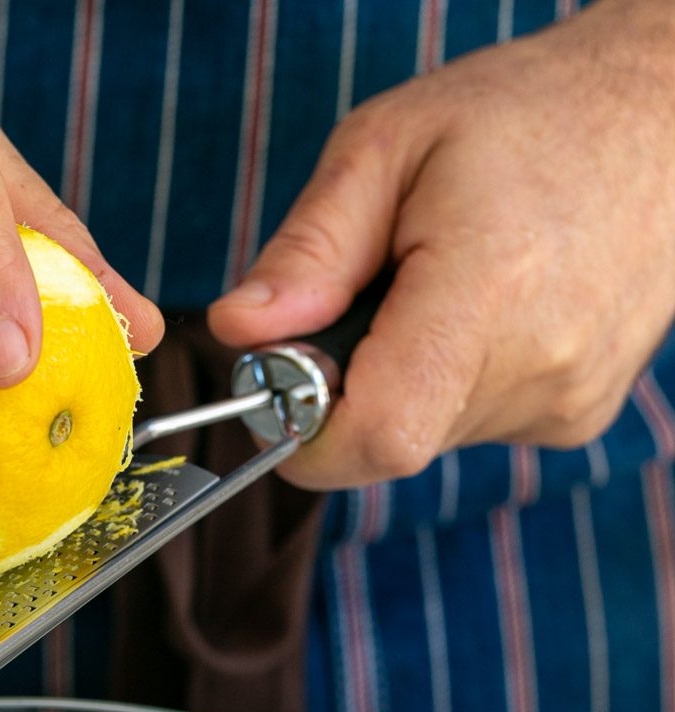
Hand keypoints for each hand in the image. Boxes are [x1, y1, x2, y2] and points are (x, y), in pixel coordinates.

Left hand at [208, 0, 674, 490]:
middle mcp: (539, 366)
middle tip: (372, 293)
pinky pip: (474, 426)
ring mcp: (567, 401)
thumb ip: (308, 251)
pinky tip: (492, 307)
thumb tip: (236, 331)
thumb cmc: (525, 114)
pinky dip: (453, 380)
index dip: (306, 433)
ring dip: (405, 378)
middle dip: (350, 387)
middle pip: (390, 440)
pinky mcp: (578, 417)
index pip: (376, 438)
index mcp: (487, 293)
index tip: (284, 383)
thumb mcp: (388, 146)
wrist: (668, 116)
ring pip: (428, 434)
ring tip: (447, 283)